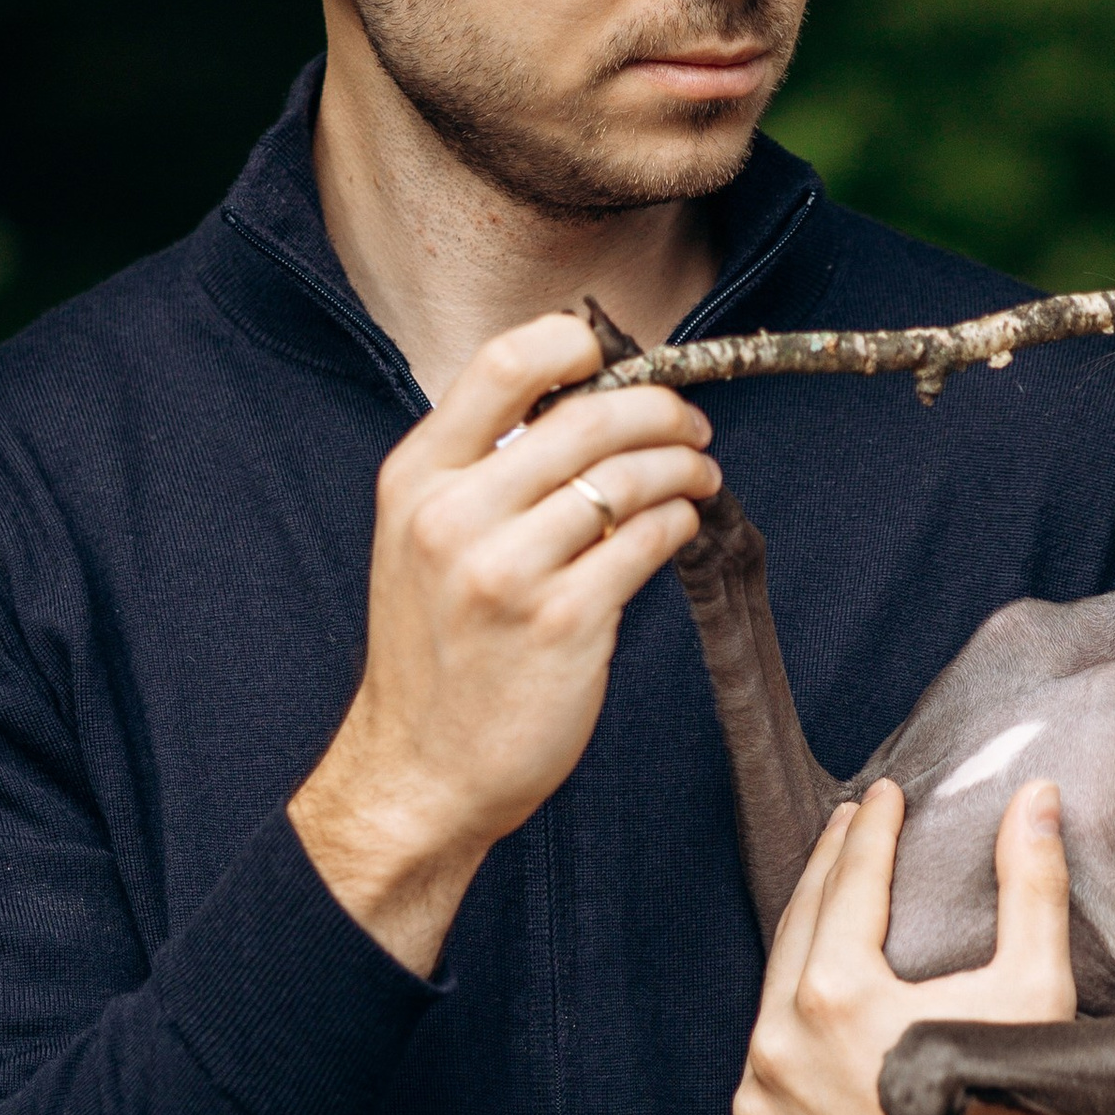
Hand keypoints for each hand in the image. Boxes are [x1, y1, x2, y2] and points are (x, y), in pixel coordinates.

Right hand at [291, 314, 720, 973]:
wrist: (418, 772)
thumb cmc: (436, 656)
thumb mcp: (422, 542)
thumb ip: (481, 473)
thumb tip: (579, 404)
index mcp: (415, 479)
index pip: (502, 366)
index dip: (575, 342)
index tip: (617, 356)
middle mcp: (453, 516)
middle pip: (586, 416)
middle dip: (660, 408)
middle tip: (690, 422)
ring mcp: (506, 571)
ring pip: (627, 478)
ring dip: (682, 465)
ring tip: (699, 473)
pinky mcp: (561, 624)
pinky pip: (645, 544)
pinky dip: (678, 524)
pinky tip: (683, 527)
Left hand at [734, 776, 1114, 1114]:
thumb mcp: (1035, 987)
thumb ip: (1030, 884)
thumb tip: (1036, 797)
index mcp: (833, 1000)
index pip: (847, 889)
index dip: (871, 834)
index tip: (885, 797)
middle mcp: (776, 1055)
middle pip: (796, 937)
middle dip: (827, 878)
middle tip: (850, 829)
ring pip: (774, 1015)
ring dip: (805, 965)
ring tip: (837, 923)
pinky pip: (770, 1091)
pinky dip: (794, 1058)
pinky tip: (823, 1034)